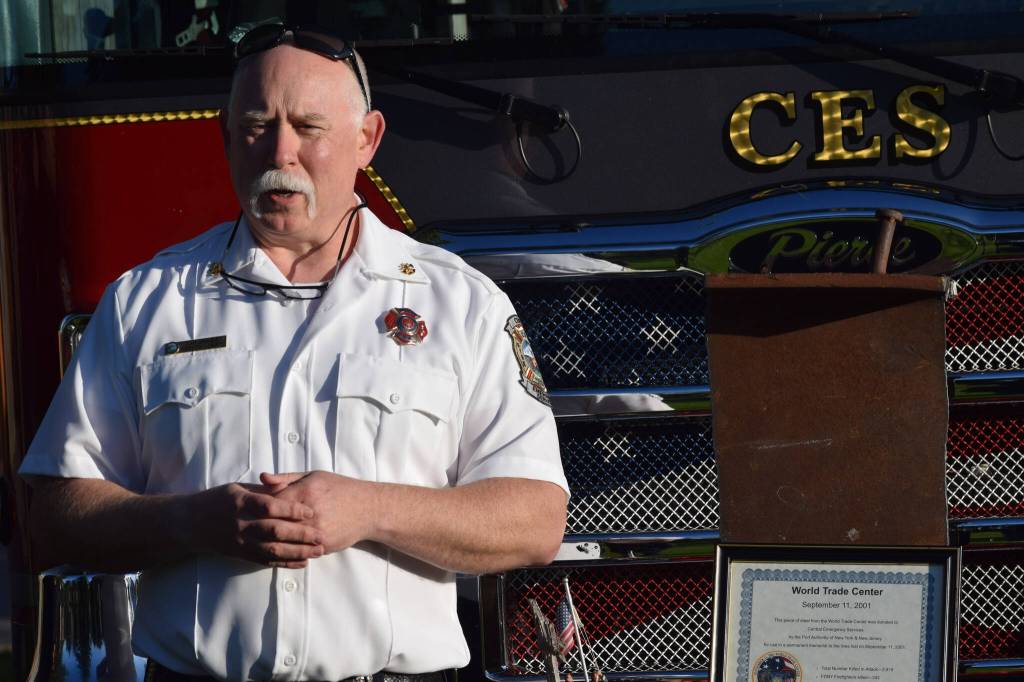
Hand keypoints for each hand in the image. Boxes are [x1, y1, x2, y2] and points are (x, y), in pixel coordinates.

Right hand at [187, 482, 325, 567]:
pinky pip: (265, 561)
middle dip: (300, 534)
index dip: (291, 509)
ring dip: (297, 552)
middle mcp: (239, 524)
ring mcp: (239, 542)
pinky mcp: (240, 555)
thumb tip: (289, 486)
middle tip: (321, 535)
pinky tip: (302, 562)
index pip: (269, 507)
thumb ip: (263, 490)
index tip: (310, 511)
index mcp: (240, 502)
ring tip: (318, 551)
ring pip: (272, 550)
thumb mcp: (237, 488)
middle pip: (273, 531)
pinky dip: (285, 563)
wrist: (188, 523)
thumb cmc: (217, 500)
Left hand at [261, 471, 376, 553]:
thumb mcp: (314, 476)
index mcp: (306, 491)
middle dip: (260, 526)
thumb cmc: (340, 489)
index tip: (250, 511)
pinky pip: (298, 551)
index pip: (271, 502)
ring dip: (270, 541)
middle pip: (274, 523)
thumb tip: (262, 478)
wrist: (369, 509)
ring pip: (284, 541)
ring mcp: (316, 531)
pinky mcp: (322, 545)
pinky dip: (286, 551)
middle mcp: (310, 512)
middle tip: (249, 528)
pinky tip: (277, 549)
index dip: (258, 508)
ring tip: (259, 541)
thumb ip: (286, 478)